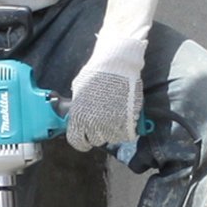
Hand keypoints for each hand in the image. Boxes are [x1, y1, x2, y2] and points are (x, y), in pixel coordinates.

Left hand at [66, 35, 145, 151]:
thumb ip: (78, 108)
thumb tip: (78, 116)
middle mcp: (94, 125)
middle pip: (96, 140)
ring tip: (114, 117)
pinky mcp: (128, 121)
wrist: (116, 65)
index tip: (86, 139)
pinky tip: (125, 119)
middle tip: (102, 122)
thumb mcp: (79, 91)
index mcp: (78, 118)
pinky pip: (126, 135)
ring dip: (113, 131)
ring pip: (112, 138)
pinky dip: (126, 130)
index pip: (77, 142)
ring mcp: (112, 124)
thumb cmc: (95, 74)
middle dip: (98, 133)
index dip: (82, 141)